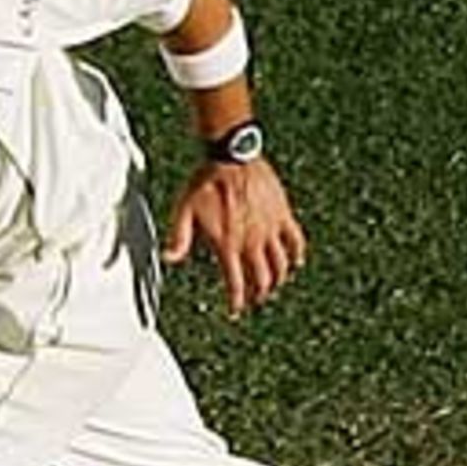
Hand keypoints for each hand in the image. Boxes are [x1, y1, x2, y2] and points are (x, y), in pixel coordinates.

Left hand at [163, 157, 305, 316]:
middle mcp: (251, 241)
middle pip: (261, 279)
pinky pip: (295, 240)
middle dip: (258, 294)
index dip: (236, 301)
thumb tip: (169, 260)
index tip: (235, 310)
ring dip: (277, 280)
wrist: (231, 154)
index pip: (235, 283)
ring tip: (272, 286)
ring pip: (280, 265)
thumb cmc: (205, 181)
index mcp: (227, 244)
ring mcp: (269, 228)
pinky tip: (296, 262)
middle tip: (254, 299)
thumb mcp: (184, 210)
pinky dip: (297, 254)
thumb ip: (178, 238)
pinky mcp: (283, 214)